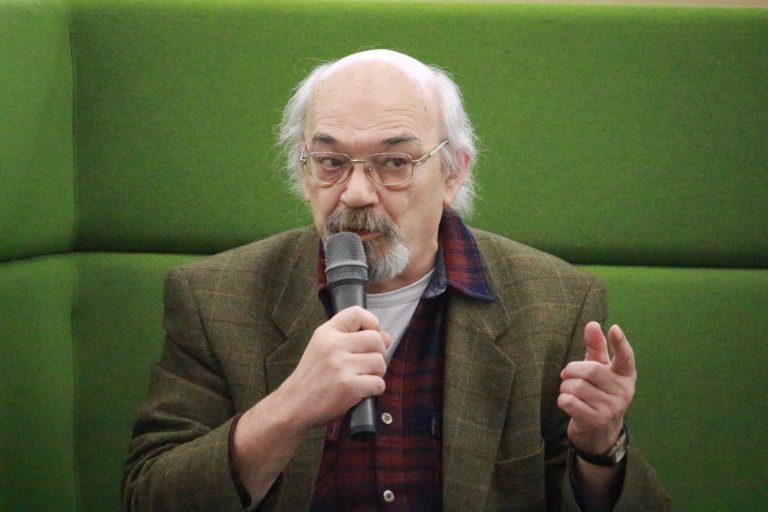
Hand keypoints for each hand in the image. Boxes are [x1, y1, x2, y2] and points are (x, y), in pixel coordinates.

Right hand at [277, 306, 390, 431]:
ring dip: (377, 373)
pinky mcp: (349, 386)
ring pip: (380, 362)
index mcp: (326, 332)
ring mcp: (341, 366)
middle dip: (378, 354)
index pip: (357, 313)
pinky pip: (379, 383)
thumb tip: (386, 337)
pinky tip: (361, 391)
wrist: (293, 405)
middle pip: (376, 339)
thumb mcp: (324, 348)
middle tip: (366, 365)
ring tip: (361, 378)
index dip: (371, 323)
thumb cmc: (313, 377)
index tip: (370, 336)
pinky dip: (375, 390)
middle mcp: (333, 345)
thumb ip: (353, 339)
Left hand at [558, 322, 635, 455]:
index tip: (615, 329)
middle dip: (571, 370)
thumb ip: (596, 347)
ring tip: (570, 391)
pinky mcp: (597, 421)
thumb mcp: (599, 368)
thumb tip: (592, 324)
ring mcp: (612, 408)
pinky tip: (568, 403)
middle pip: (590, 370)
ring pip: (576, 386)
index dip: (620, 343)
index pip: (625, 357)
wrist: (600, 431)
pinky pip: (569, 402)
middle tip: (567, 374)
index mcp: (626, 375)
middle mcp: (624, 391)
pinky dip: (562, 400)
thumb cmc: (598, 392)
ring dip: (565, 387)